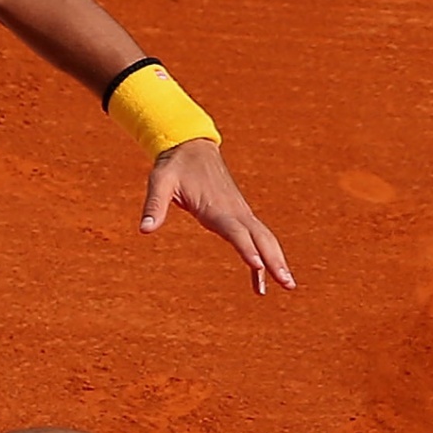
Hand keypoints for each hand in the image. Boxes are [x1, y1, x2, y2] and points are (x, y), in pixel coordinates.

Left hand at [141, 138, 296, 294]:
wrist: (192, 146)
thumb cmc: (174, 166)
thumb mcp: (160, 182)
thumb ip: (154, 206)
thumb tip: (144, 230)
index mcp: (216, 206)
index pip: (235, 231)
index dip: (246, 248)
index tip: (258, 265)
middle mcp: (234, 211)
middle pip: (260, 238)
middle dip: (275, 260)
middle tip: (287, 284)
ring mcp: (240, 212)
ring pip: (264, 238)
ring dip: (277, 260)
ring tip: (287, 285)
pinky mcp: (239, 213)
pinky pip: (256, 236)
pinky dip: (263, 254)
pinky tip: (262, 276)